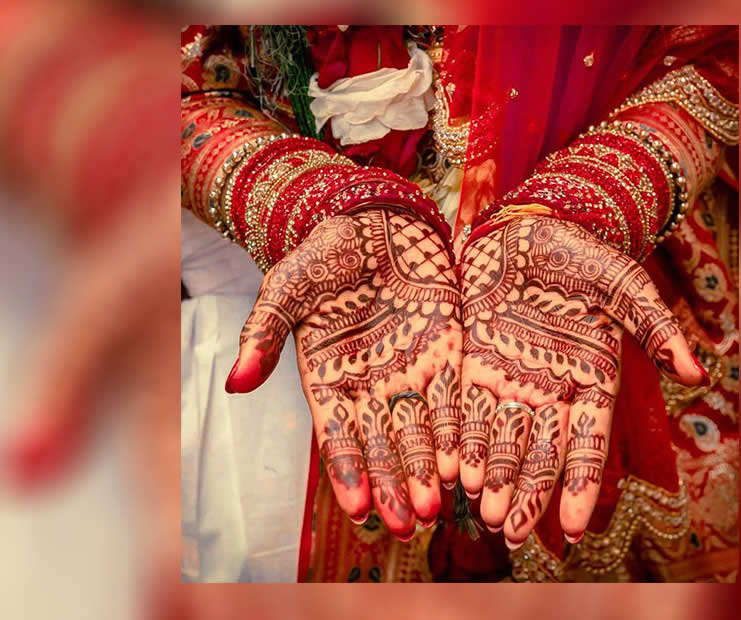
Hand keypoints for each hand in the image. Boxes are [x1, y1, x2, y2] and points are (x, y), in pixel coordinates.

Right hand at [225, 208, 461, 538]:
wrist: (374, 220)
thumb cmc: (324, 253)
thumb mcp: (287, 288)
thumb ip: (263, 333)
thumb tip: (237, 384)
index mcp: (328, 379)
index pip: (337, 437)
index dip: (348, 473)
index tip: (358, 509)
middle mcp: (369, 386)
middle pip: (382, 447)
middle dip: (394, 486)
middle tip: (408, 525)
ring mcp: (408, 372)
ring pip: (419, 433)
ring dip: (428, 470)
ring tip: (438, 507)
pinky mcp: (445, 353)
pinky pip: (452, 398)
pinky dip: (457, 430)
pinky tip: (464, 462)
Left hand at [459, 215, 706, 546]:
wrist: (534, 225)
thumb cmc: (586, 255)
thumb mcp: (625, 286)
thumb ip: (656, 327)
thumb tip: (699, 371)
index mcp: (592, 380)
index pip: (588, 443)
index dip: (581, 485)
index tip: (576, 530)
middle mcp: (551, 390)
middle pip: (539, 453)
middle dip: (527, 493)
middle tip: (514, 532)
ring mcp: (511, 377)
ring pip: (501, 438)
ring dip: (492, 477)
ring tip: (484, 515)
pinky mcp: (475, 360)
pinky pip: (466, 407)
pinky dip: (461, 439)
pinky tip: (452, 471)